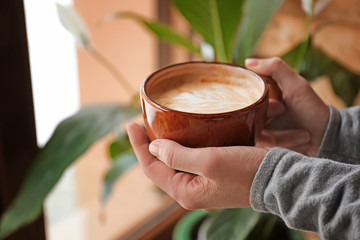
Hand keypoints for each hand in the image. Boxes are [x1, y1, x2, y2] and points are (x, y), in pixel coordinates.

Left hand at [127, 122, 266, 209]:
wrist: (279, 179)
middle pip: (160, 168)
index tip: (130, 123)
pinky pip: (189, 162)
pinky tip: (181, 136)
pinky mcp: (214, 176)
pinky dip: (181, 148)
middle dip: (148, 147)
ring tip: (155, 128)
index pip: (152, 168)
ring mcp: (203, 185)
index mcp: (186, 192)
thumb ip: (178, 155)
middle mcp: (191, 191)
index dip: (139, 146)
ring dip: (163, 147)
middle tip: (141, 123)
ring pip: (174, 164)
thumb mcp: (210, 161)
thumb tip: (154, 148)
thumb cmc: (247, 170)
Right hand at [246, 57, 329, 155]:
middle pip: (247, 115)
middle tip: (286, 112)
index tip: (277, 103)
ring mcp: (259, 130)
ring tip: (301, 132)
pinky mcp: (263, 145)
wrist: (325, 136)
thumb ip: (275, 68)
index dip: (254, 99)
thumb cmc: (311, 108)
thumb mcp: (296, 84)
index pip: (242, 96)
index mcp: (260, 97)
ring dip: (280, 133)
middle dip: (270, 116)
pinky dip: (283, 140)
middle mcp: (256, 113)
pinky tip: (300, 138)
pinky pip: (263, 144)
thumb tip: (247, 62)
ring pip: (254, 132)